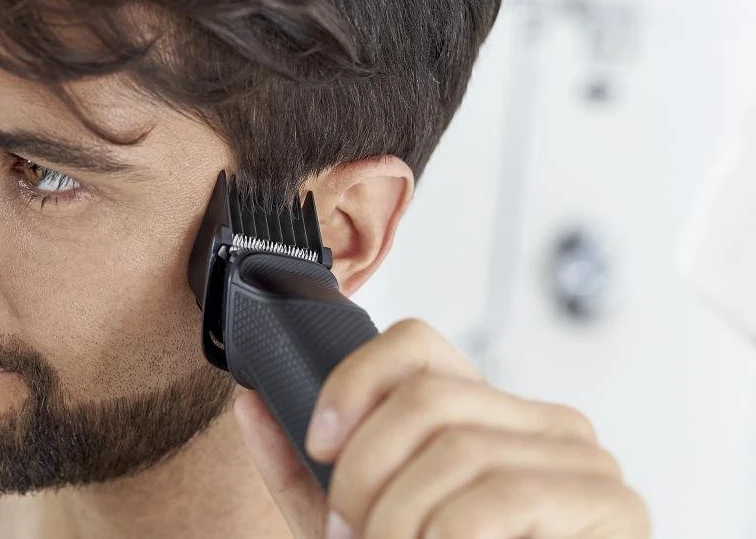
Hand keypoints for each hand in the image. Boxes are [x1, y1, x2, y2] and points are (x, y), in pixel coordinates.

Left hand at [233, 319, 650, 538]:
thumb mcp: (355, 529)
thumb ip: (303, 473)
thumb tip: (250, 401)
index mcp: (485, 418)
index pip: (416, 346)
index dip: (354, 379)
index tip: (319, 441)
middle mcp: (539, 423)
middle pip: (426, 398)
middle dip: (365, 473)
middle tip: (351, 533)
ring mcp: (584, 461)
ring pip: (457, 450)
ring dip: (399, 519)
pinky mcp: (615, 507)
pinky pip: (502, 498)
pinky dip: (444, 538)